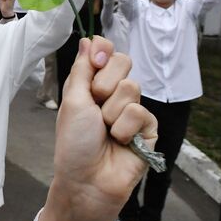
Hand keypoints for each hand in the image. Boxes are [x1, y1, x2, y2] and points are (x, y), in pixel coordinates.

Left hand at [41, 37, 156, 220]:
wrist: (87, 181)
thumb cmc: (74, 145)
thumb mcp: (72, 101)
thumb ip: (83, 69)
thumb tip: (88, 39)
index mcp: (92, 86)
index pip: (106, 52)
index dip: (103, 51)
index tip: (97, 59)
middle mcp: (113, 95)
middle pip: (123, 62)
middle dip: (105, 83)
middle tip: (96, 107)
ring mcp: (132, 111)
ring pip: (132, 87)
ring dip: (112, 112)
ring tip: (106, 132)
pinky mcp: (148, 129)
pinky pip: (141, 113)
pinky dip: (126, 129)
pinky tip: (121, 143)